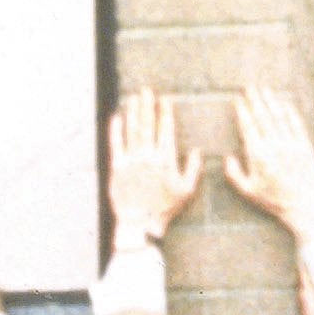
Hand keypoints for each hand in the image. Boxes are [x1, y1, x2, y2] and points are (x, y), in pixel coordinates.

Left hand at [107, 88, 204, 248]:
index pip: (166, 130)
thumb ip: (193, 169)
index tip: (165, 100)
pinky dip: (116, 130)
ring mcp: (131, 160)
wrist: (140, 223)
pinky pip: (116, 144)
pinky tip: (117, 117)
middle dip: (148, 106)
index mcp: (166, 159)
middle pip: (148, 124)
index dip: (166, 113)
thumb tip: (197, 152)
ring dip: (134, 112)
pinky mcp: (117, 167)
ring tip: (134, 98)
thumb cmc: (164, 209)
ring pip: (132, 130)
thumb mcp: (186, 190)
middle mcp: (148, 155)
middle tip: (147, 91)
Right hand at [221, 85, 313, 234]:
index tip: (238, 100)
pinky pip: (295, 123)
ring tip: (264, 89)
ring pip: (278, 116)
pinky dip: (289, 111)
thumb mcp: (249, 191)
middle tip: (249, 87)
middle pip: (263, 117)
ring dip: (270, 101)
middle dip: (255, 100)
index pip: (248, 127)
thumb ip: (234, 174)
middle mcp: (274, 145)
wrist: (304, 204)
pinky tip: (284, 102)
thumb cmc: (274, 200)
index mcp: (258, 155)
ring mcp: (290, 143)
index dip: (242, 112)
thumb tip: (227, 158)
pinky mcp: (304, 144)